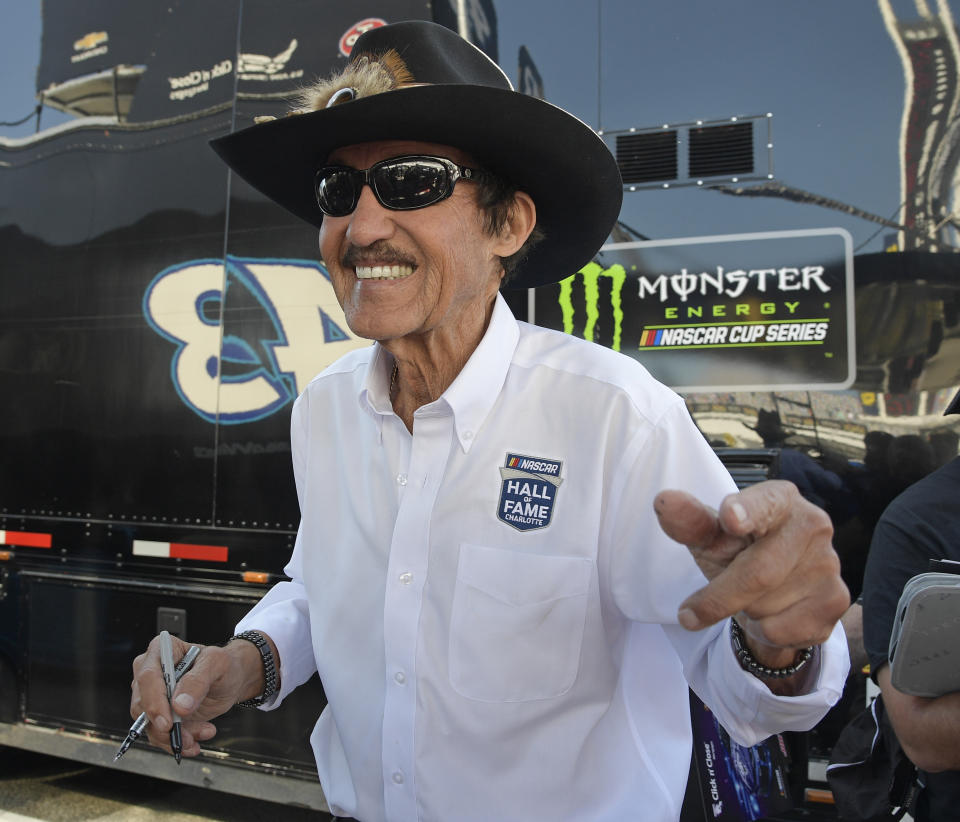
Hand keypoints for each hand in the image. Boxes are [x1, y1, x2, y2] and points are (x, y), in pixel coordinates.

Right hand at [130, 634, 264, 757]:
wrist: (231, 680)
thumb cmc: (224, 665)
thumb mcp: (218, 664)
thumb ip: (198, 680)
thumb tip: (179, 705)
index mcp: (161, 650)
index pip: (148, 677)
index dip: (154, 702)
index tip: (168, 723)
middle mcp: (151, 672)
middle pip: (142, 705)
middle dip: (166, 726)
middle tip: (189, 736)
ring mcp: (152, 695)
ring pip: (149, 725)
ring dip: (175, 737)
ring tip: (202, 732)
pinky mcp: (159, 714)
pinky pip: (158, 735)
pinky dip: (177, 742)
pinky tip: (196, 740)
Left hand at [654, 480, 848, 667]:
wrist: (771, 588)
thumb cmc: (736, 549)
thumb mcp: (709, 537)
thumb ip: (690, 522)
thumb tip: (664, 502)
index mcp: (779, 498)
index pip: (765, 504)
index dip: (747, 512)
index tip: (729, 518)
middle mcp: (812, 524)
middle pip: (758, 574)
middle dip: (718, 598)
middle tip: (689, 613)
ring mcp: (828, 563)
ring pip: (767, 607)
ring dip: (743, 611)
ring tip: (749, 597)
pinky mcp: (836, 600)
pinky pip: (782, 630)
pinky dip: (763, 630)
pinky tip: (771, 611)